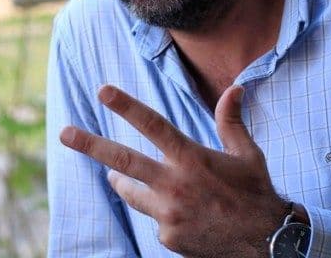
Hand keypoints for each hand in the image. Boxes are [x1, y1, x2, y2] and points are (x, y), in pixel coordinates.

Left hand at [60, 84, 286, 257]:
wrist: (266, 243)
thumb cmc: (256, 192)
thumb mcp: (247, 154)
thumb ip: (231, 121)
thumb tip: (235, 87)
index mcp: (192, 159)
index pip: (154, 125)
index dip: (127, 106)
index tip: (103, 91)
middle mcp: (175, 185)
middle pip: (124, 160)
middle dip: (91, 145)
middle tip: (64, 132)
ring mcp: (168, 214)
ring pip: (131, 192)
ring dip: (122, 180)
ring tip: (115, 174)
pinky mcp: (168, 236)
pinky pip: (153, 218)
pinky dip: (160, 210)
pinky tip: (181, 212)